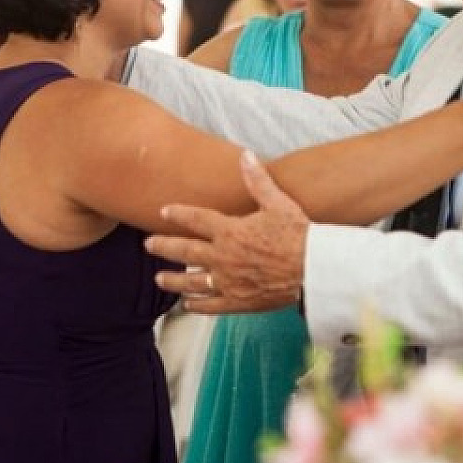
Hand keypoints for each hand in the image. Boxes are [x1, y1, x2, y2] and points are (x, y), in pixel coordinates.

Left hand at [149, 151, 306, 313]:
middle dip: (164, 246)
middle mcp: (223, 257)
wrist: (313, 269)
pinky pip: (211, 305)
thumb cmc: (298, 236)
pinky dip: (197, 305)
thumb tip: (246, 156)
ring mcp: (228, 281)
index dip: (178, 213)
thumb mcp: (278, 203)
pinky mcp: (238, 301)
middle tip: (149, 245)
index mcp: (230, 231)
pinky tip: (188, 304)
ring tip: (159, 279)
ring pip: (191, 282)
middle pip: (185, 251)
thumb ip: (258, 181)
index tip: (164, 211)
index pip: (196, 219)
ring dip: (173, 280)